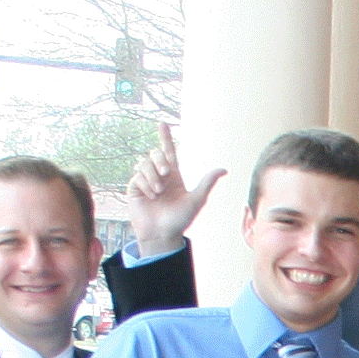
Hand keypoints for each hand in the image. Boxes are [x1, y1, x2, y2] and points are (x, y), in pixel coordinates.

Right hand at [125, 124, 226, 255]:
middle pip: (155, 154)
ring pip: (144, 164)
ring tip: (159, 191)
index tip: (161, 123)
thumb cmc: (181, 219)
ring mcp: (146, 182)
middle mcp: (159, 176)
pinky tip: (151, 196)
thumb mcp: (197, 200)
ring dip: (153, 175)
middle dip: (160, 159)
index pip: (169, 151)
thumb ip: (207, 183)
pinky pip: (137, 177)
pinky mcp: (134, 189)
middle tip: (167, 172)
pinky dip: (145, 185)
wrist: (162, 234)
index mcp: (175, 176)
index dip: (165, 137)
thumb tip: (223, 169)